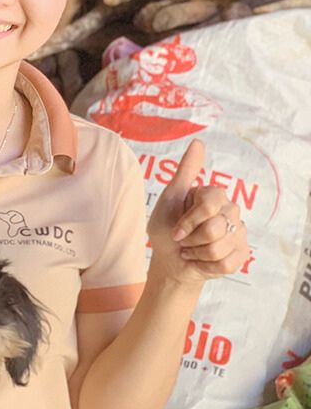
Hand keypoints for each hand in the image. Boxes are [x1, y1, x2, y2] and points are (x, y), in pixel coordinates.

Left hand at [147, 139, 249, 285]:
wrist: (170, 260)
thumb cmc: (166, 228)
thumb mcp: (170, 198)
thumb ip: (185, 172)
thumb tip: (199, 142)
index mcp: (214, 195)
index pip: (209, 204)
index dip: (189, 221)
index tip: (175, 230)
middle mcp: (231, 211)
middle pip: (214, 228)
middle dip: (191, 239)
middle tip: (183, 240)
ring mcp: (239, 233)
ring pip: (219, 247)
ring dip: (196, 253)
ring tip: (191, 250)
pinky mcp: (241, 253)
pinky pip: (225, 263)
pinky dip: (204, 266)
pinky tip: (200, 261)